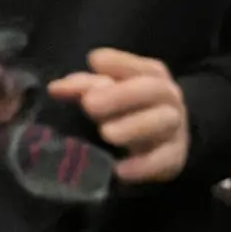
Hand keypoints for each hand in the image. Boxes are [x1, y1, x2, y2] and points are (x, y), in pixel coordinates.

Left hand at [48, 48, 189, 183]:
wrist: (165, 146)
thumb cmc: (128, 113)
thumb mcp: (109, 96)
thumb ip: (84, 88)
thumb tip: (56, 88)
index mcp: (151, 76)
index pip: (138, 65)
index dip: (118, 63)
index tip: (95, 61)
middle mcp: (167, 97)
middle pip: (151, 90)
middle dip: (120, 95)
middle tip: (89, 105)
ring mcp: (174, 127)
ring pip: (162, 122)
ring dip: (134, 126)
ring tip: (106, 133)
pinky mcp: (173, 157)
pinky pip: (162, 160)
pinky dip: (142, 166)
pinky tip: (119, 170)